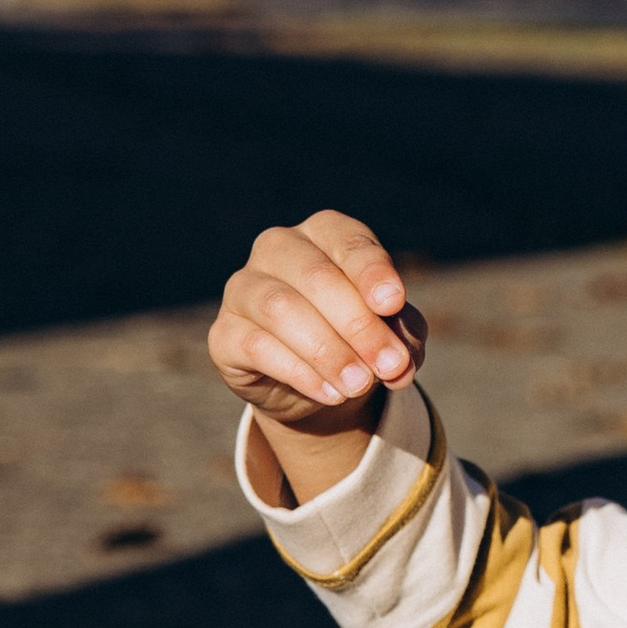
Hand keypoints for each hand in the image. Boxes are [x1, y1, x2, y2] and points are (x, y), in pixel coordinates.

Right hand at [209, 212, 426, 435]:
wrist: (318, 384)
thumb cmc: (360, 339)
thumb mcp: (393, 333)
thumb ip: (402, 334)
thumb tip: (397, 359)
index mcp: (324, 233)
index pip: (348, 242)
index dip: (371, 271)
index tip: (393, 303)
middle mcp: (278, 249)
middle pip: (316, 277)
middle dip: (357, 324)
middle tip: (389, 365)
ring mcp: (243, 288)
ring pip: (281, 309)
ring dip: (328, 352)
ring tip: (360, 386)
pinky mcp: (224, 334)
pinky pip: (257, 346)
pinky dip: (300, 373)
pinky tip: (331, 394)